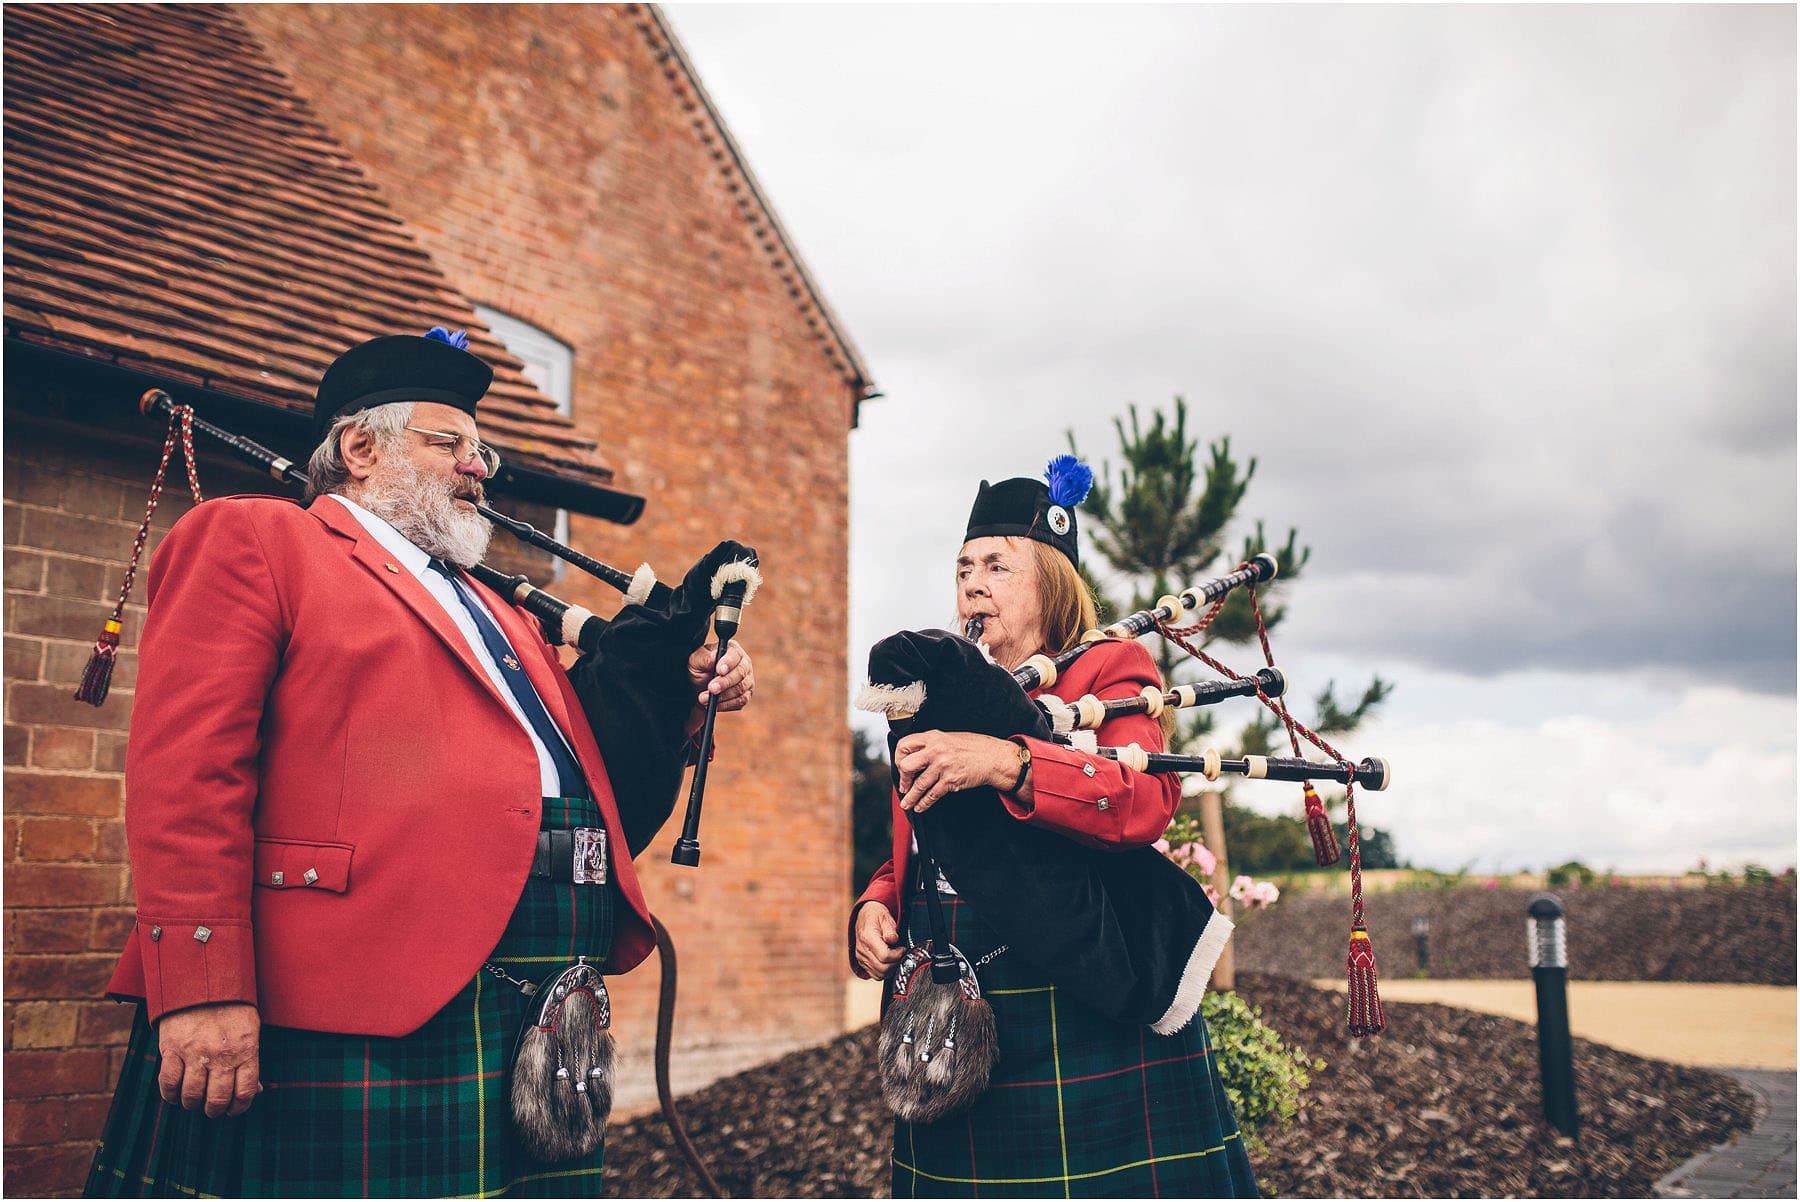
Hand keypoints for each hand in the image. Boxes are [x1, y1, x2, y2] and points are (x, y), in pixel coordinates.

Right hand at [157, 1002, 261, 1117]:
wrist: (203, 979)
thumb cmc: (231, 1007)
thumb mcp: (250, 1030)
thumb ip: (250, 1061)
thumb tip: (257, 1091)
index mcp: (246, 1050)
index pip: (245, 1092)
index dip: (239, 1108)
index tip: (233, 1109)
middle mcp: (222, 1055)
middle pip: (217, 1100)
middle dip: (214, 1110)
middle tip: (211, 1108)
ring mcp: (195, 1053)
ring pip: (191, 1096)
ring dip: (192, 1104)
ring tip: (193, 1100)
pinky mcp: (172, 1048)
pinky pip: (168, 1083)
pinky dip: (170, 1095)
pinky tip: (175, 1094)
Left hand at [687, 639, 753, 713]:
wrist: (698, 687)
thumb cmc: (698, 669)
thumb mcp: (695, 661)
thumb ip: (704, 658)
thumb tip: (714, 656)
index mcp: (732, 650)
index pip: (735, 655)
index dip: (728, 663)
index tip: (719, 670)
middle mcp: (744, 664)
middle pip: (740, 673)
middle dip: (725, 682)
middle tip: (711, 688)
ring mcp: (747, 680)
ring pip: (741, 689)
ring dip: (722, 696)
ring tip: (704, 699)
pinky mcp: (745, 695)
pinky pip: (740, 702)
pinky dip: (725, 704)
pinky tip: (713, 704)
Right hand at [854, 903, 904, 978]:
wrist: (864, 916)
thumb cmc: (876, 916)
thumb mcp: (885, 917)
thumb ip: (890, 930)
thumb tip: (893, 939)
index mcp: (868, 937)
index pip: (884, 956)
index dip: (897, 955)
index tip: (903, 949)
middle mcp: (862, 950)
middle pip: (882, 968)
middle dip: (896, 963)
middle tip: (900, 953)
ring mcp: (861, 957)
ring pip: (879, 974)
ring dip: (891, 969)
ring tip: (895, 957)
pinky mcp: (862, 962)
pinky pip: (874, 975)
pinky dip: (884, 972)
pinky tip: (889, 962)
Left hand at [894, 730, 1015, 814]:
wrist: (993, 757)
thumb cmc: (972, 747)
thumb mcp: (948, 738)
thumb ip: (930, 745)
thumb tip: (913, 758)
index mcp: (932, 737)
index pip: (904, 745)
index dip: (899, 758)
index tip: (901, 767)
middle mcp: (935, 750)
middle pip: (906, 765)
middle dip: (903, 779)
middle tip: (904, 786)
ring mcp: (943, 766)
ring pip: (918, 785)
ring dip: (910, 798)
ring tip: (906, 804)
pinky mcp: (951, 780)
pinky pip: (932, 794)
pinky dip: (924, 803)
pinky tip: (921, 806)